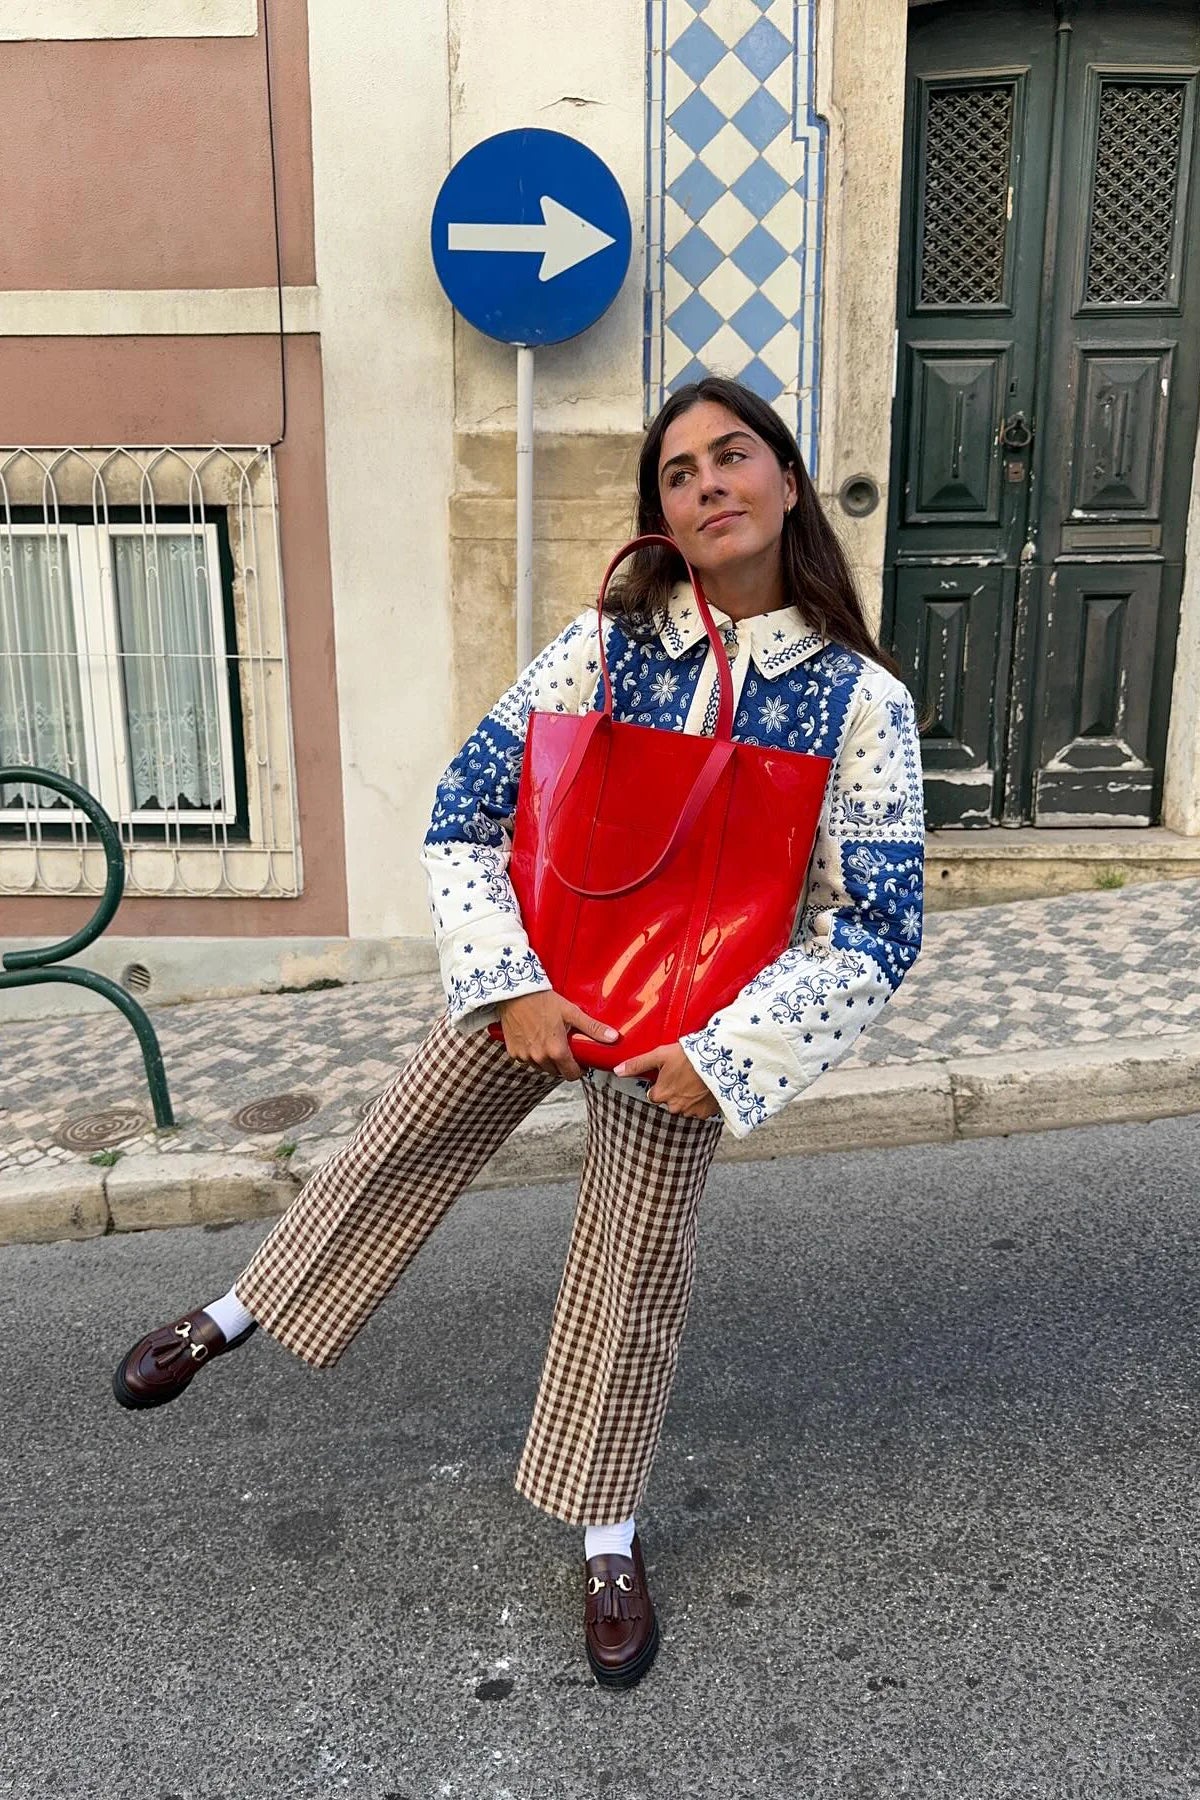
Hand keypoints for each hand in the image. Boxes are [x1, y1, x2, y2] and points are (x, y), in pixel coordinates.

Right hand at [497, 991, 618, 1080]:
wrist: (516, 992)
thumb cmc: (544, 1000)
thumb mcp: (572, 1013)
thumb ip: (593, 1028)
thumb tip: (613, 1038)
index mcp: (556, 1051)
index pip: (571, 1075)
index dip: (578, 1070)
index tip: (580, 1062)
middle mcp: (540, 1057)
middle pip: (557, 1072)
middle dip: (563, 1064)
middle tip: (566, 1048)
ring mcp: (525, 1056)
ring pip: (541, 1067)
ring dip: (547, 1060)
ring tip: (550, 1041)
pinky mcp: (513, 1051)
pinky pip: (527, 1060)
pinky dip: (532, 1054)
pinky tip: (535, 1039)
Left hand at [614, 1043, 720, 1119]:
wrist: (718, 1060)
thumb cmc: (687, 1056)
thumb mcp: (659, 1055)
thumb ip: (637, 1064)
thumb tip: (617, 1071)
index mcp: (660, 1094)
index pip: (654, 1095)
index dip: (662, 1084)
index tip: (670, 1074)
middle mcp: (674, 1107)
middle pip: (670, 1102)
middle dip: (675, 1092)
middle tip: (685, 1076)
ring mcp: (691, 1111)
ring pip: (685, 1108)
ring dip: (688, 1098)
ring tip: (696, 1081)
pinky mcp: (707, 1113)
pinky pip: (700, 1111)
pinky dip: (701, 1103)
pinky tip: (705, 1089)